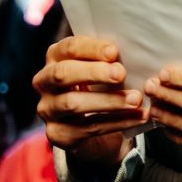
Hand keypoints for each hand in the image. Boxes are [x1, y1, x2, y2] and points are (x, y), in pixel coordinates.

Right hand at [33, 36, 146, 171]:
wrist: (88, 125)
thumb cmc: (96, 86)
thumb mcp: (98, 68)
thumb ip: (106, 59)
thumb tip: (125, 53)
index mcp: (54, 58)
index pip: (68, 48)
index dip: (91, 49)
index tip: (114, 51)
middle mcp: (44, 82)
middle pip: (63, 74)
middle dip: (94, 73)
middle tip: (121, 73)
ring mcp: (48, 109)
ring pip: (73, 103)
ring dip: (109, 101)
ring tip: (135, 99)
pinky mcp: (57, 134)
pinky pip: (89, 127)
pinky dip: (117, 122)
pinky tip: (137, 117)